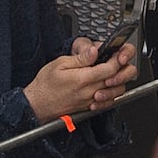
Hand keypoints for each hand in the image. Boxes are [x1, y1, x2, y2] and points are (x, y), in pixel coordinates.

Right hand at [23, 36, 137, 123]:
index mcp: (82, 79)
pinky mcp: (90, 107)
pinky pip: (109, 102)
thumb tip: (95, 51)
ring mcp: (91, 101)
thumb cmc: (45, 85)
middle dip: (120, 68)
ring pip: (116, 92)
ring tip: (112, 72)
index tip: (115, 53)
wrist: (37, 104)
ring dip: (118, 81)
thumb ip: (80, 58)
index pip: (110, 68)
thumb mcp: (59, 63)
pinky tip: (107, 85)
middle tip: (116, 60)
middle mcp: (89, 92)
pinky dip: (112, 93)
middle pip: (116, 79)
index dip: (116, 59)